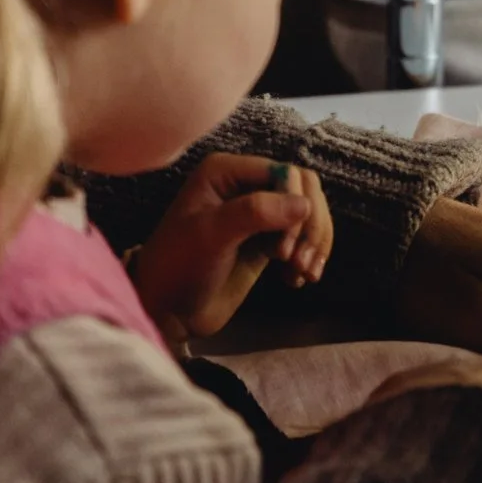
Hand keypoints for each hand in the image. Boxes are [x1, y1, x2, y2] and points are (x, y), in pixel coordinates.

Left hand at [126, 154, 333, 347]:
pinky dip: (307, 257)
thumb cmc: (179, 265)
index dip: (295, 205)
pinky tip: (296, 280)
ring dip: (314, 243)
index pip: (286, 173)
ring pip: (308, 214)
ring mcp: (258, 215)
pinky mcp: (266, 242)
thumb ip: (256, 212)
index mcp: (227, 172)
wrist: (167, 310)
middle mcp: (245, 187)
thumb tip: (305, 205)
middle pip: (304, 191)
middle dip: (310, 226)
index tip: (284, 246)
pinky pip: (302, 238)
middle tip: (298, 262)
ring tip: (304, 274)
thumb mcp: (211, 234)